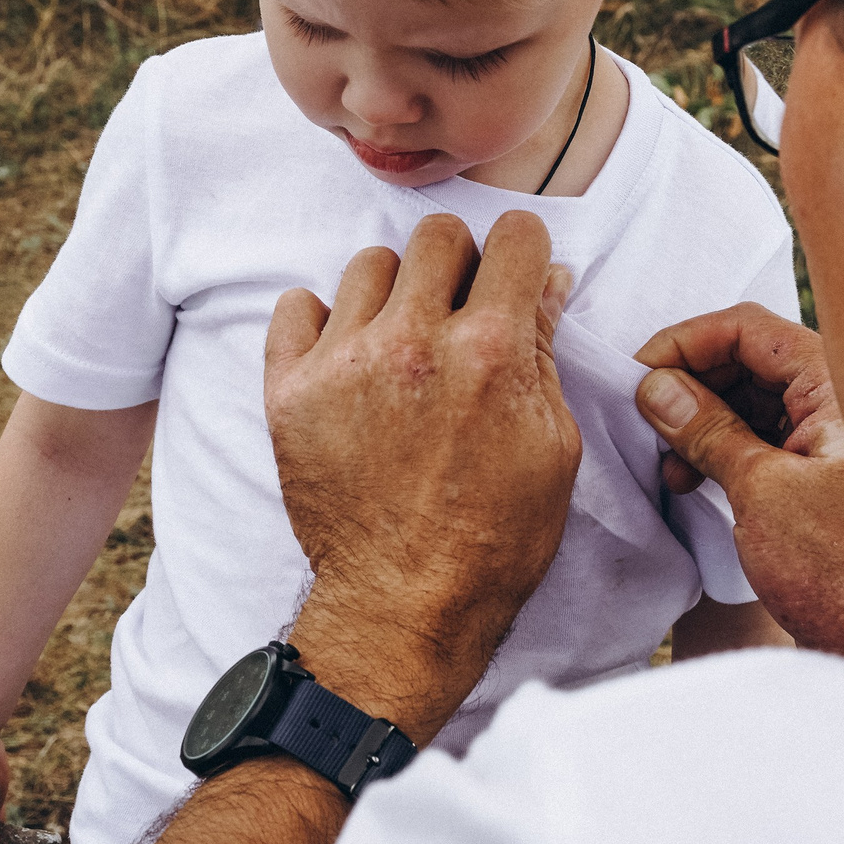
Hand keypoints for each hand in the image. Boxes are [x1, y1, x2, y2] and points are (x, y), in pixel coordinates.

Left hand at [263, 210, 581, 740]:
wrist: (406, 608)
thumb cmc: (494, 538)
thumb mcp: (552, 444)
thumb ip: (542, 351)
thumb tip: (545, 280)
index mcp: (491, 349)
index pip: (512, 235)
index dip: (520, 253)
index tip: (513, 274)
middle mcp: (415, 341)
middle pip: (437, 235)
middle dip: (459, 264)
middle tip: (458, 311)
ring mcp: (345, 362)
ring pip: (369, 263)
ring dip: (394, 292)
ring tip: (401, 343)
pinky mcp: (290, 391)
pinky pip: (297, 307)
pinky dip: (322, 321)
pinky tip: (347, 357)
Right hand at [636, 303, 843, 656]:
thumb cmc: (843, 571)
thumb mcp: (762, 493)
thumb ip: (708, 430)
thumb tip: (656, 386)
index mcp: (835, 386)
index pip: (747, 328)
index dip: (685, 343)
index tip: (637, 376)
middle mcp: (836, 401)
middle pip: (745, 358)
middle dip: (689, 384)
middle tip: (645, 422)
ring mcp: (826, 438)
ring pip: (747, 400)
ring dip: (698, 421)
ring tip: (667, 464)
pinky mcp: (814, 475)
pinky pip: (756, 438)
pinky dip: (717, 451)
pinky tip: (688, 480)